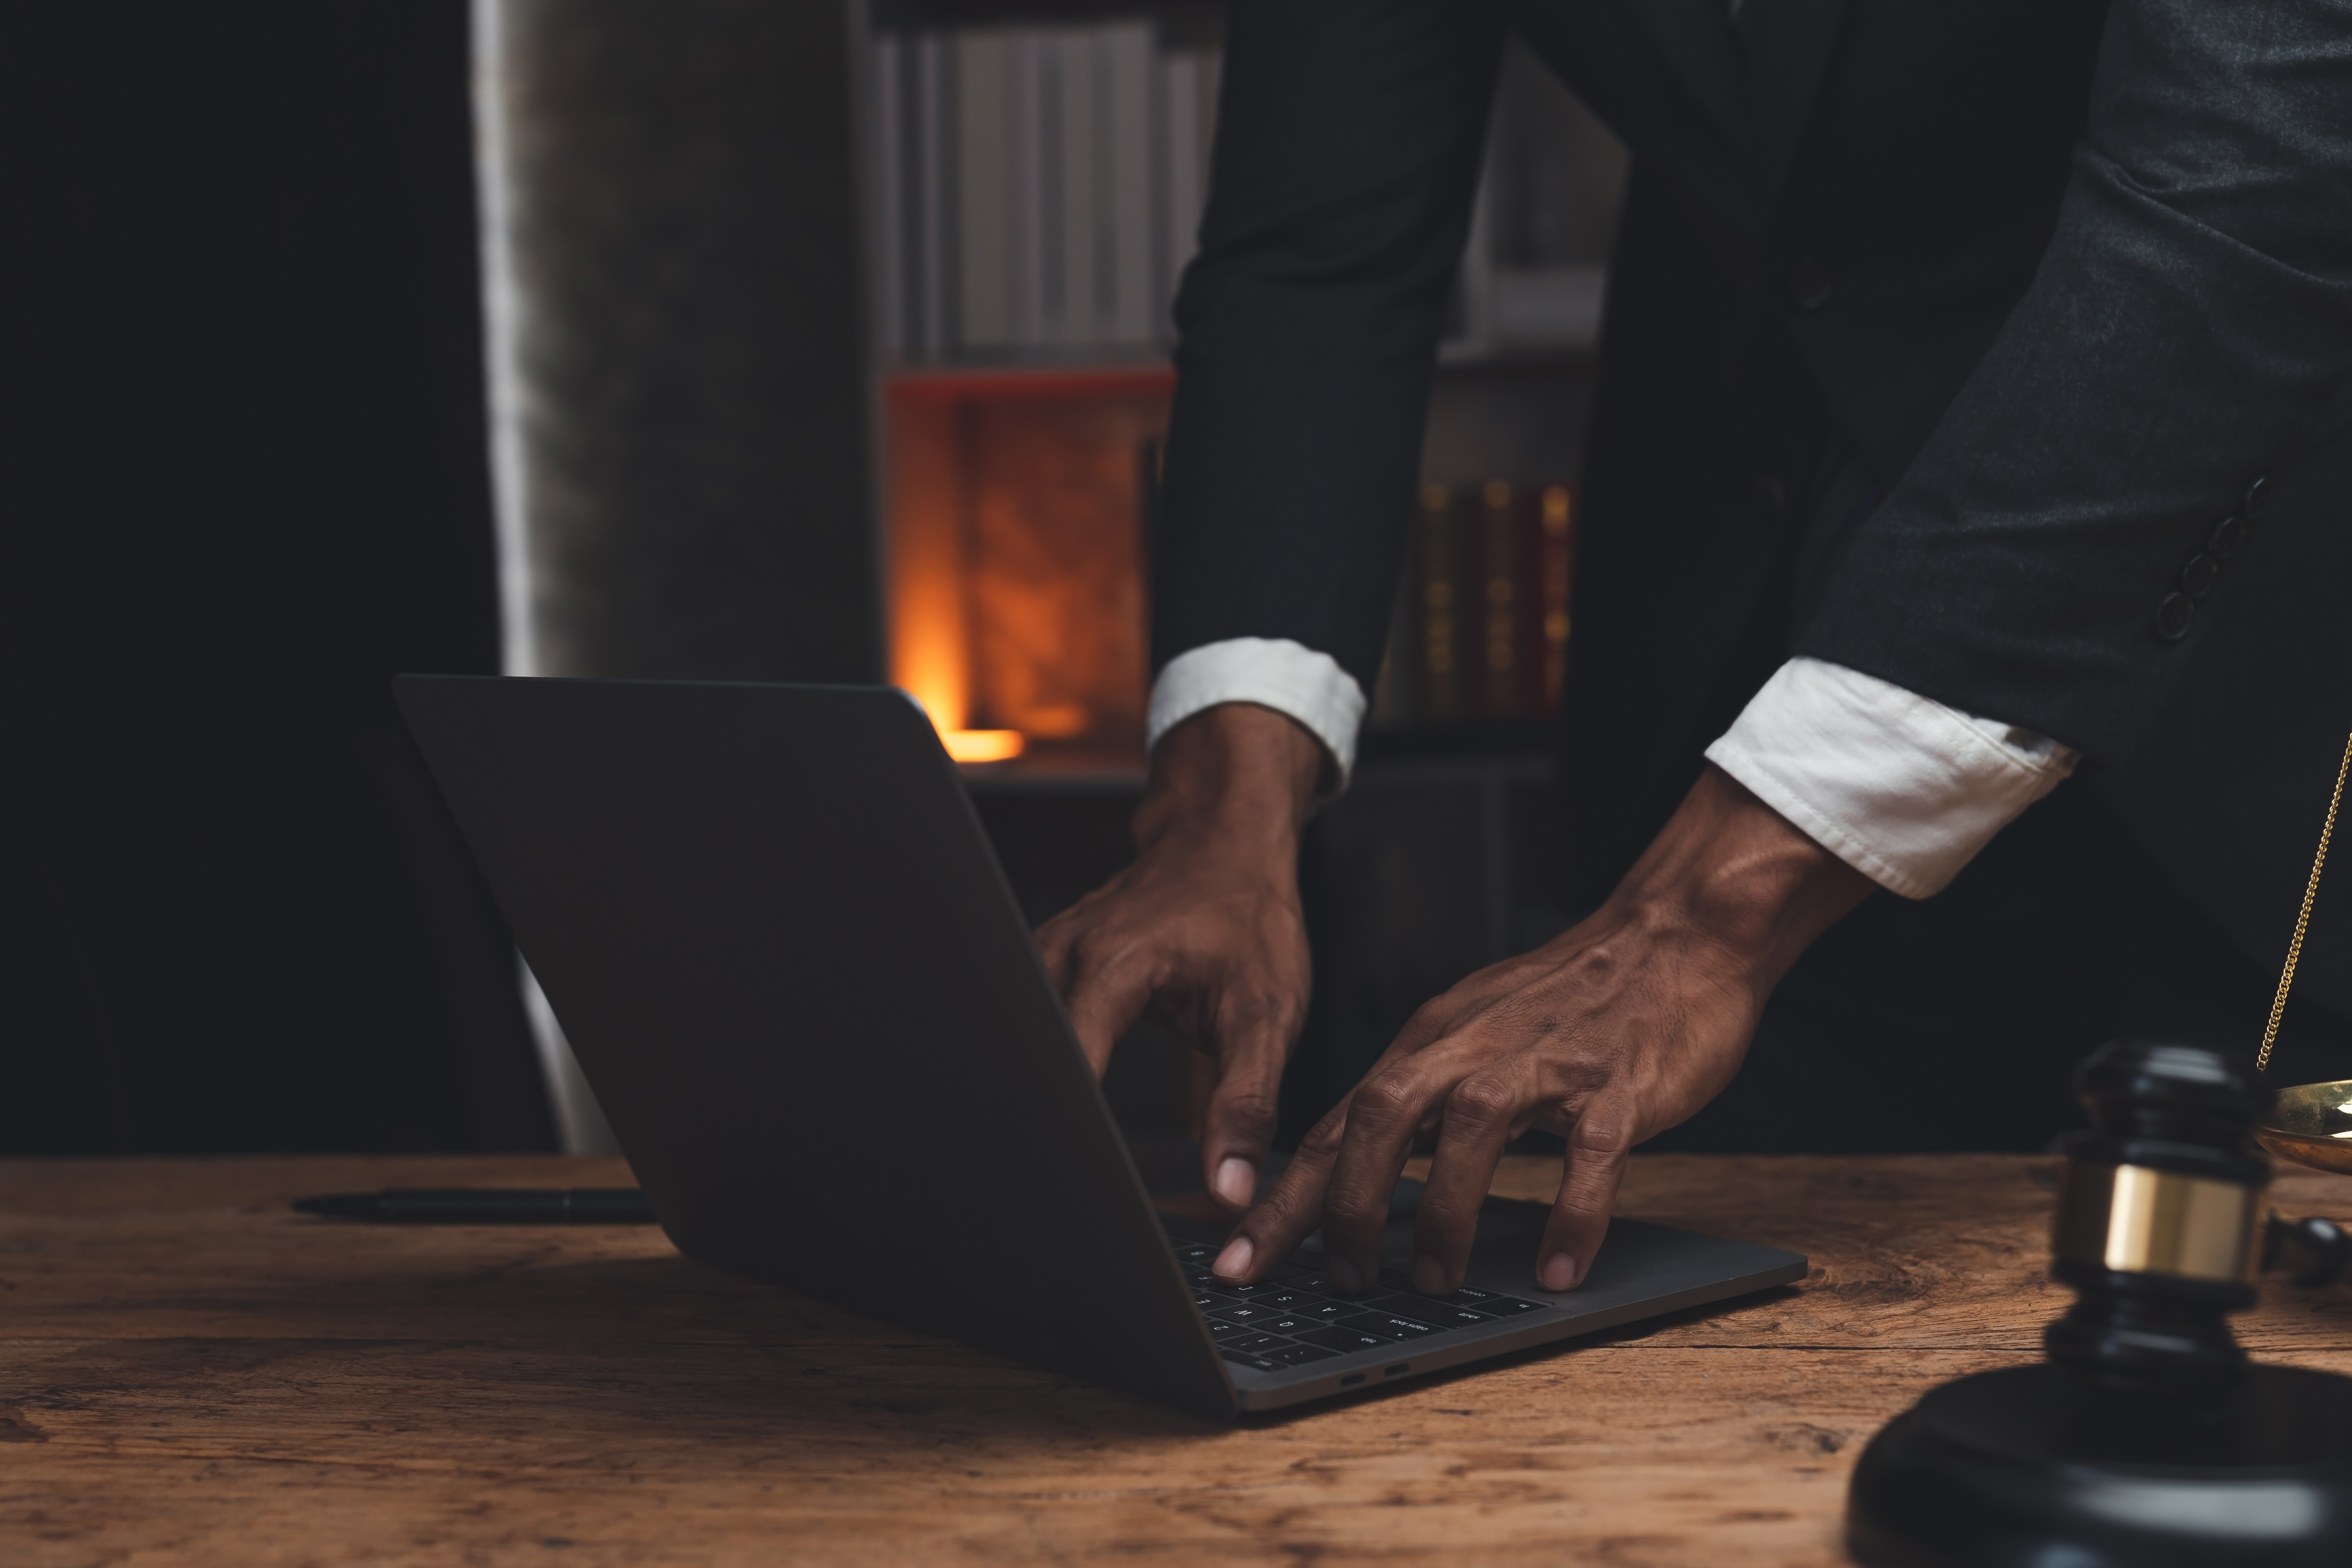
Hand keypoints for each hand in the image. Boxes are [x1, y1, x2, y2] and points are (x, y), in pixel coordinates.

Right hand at [1036, 702, 1325, 1209]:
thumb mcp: (1266, 1013)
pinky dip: (1050, 1066)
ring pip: (1023, 1044)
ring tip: (1063, 1154)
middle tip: (1070, 1187)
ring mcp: (1044, 956)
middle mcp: (1060, 958)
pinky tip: (1065, 1101)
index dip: (1074, 1139)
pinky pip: (1032, 1026)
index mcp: (1108, 969)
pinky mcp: (1046, 965)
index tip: (1087, 1187)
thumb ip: (1246, 1104)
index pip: (1068, 1076)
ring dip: (1043, 1095)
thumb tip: (1229, 1191)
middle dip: (1049, 1124)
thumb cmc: (1249, 917)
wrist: (1226, 843)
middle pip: (1033, 1063)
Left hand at [1211, 764, 1873, 1295]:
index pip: (1335, 1122)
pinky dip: (1571, 1218)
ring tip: (1434, 1283)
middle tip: (1340, 1279)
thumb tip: (1356, 1180)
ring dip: (1444, 1213)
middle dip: (1347, 1204)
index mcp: (1430, 1039)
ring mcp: (1545, 1063)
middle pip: (1380, 1116)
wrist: (1673, 934)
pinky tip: (1559, 1270)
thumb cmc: (1569, 1000)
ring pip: (1470, 1131)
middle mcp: (1473, 1045)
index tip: (1240, 1258)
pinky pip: (1587, 1158)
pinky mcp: (1616, 1084)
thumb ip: (1420, 1099)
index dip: (1284, 1195)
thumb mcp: (1473, 1036)